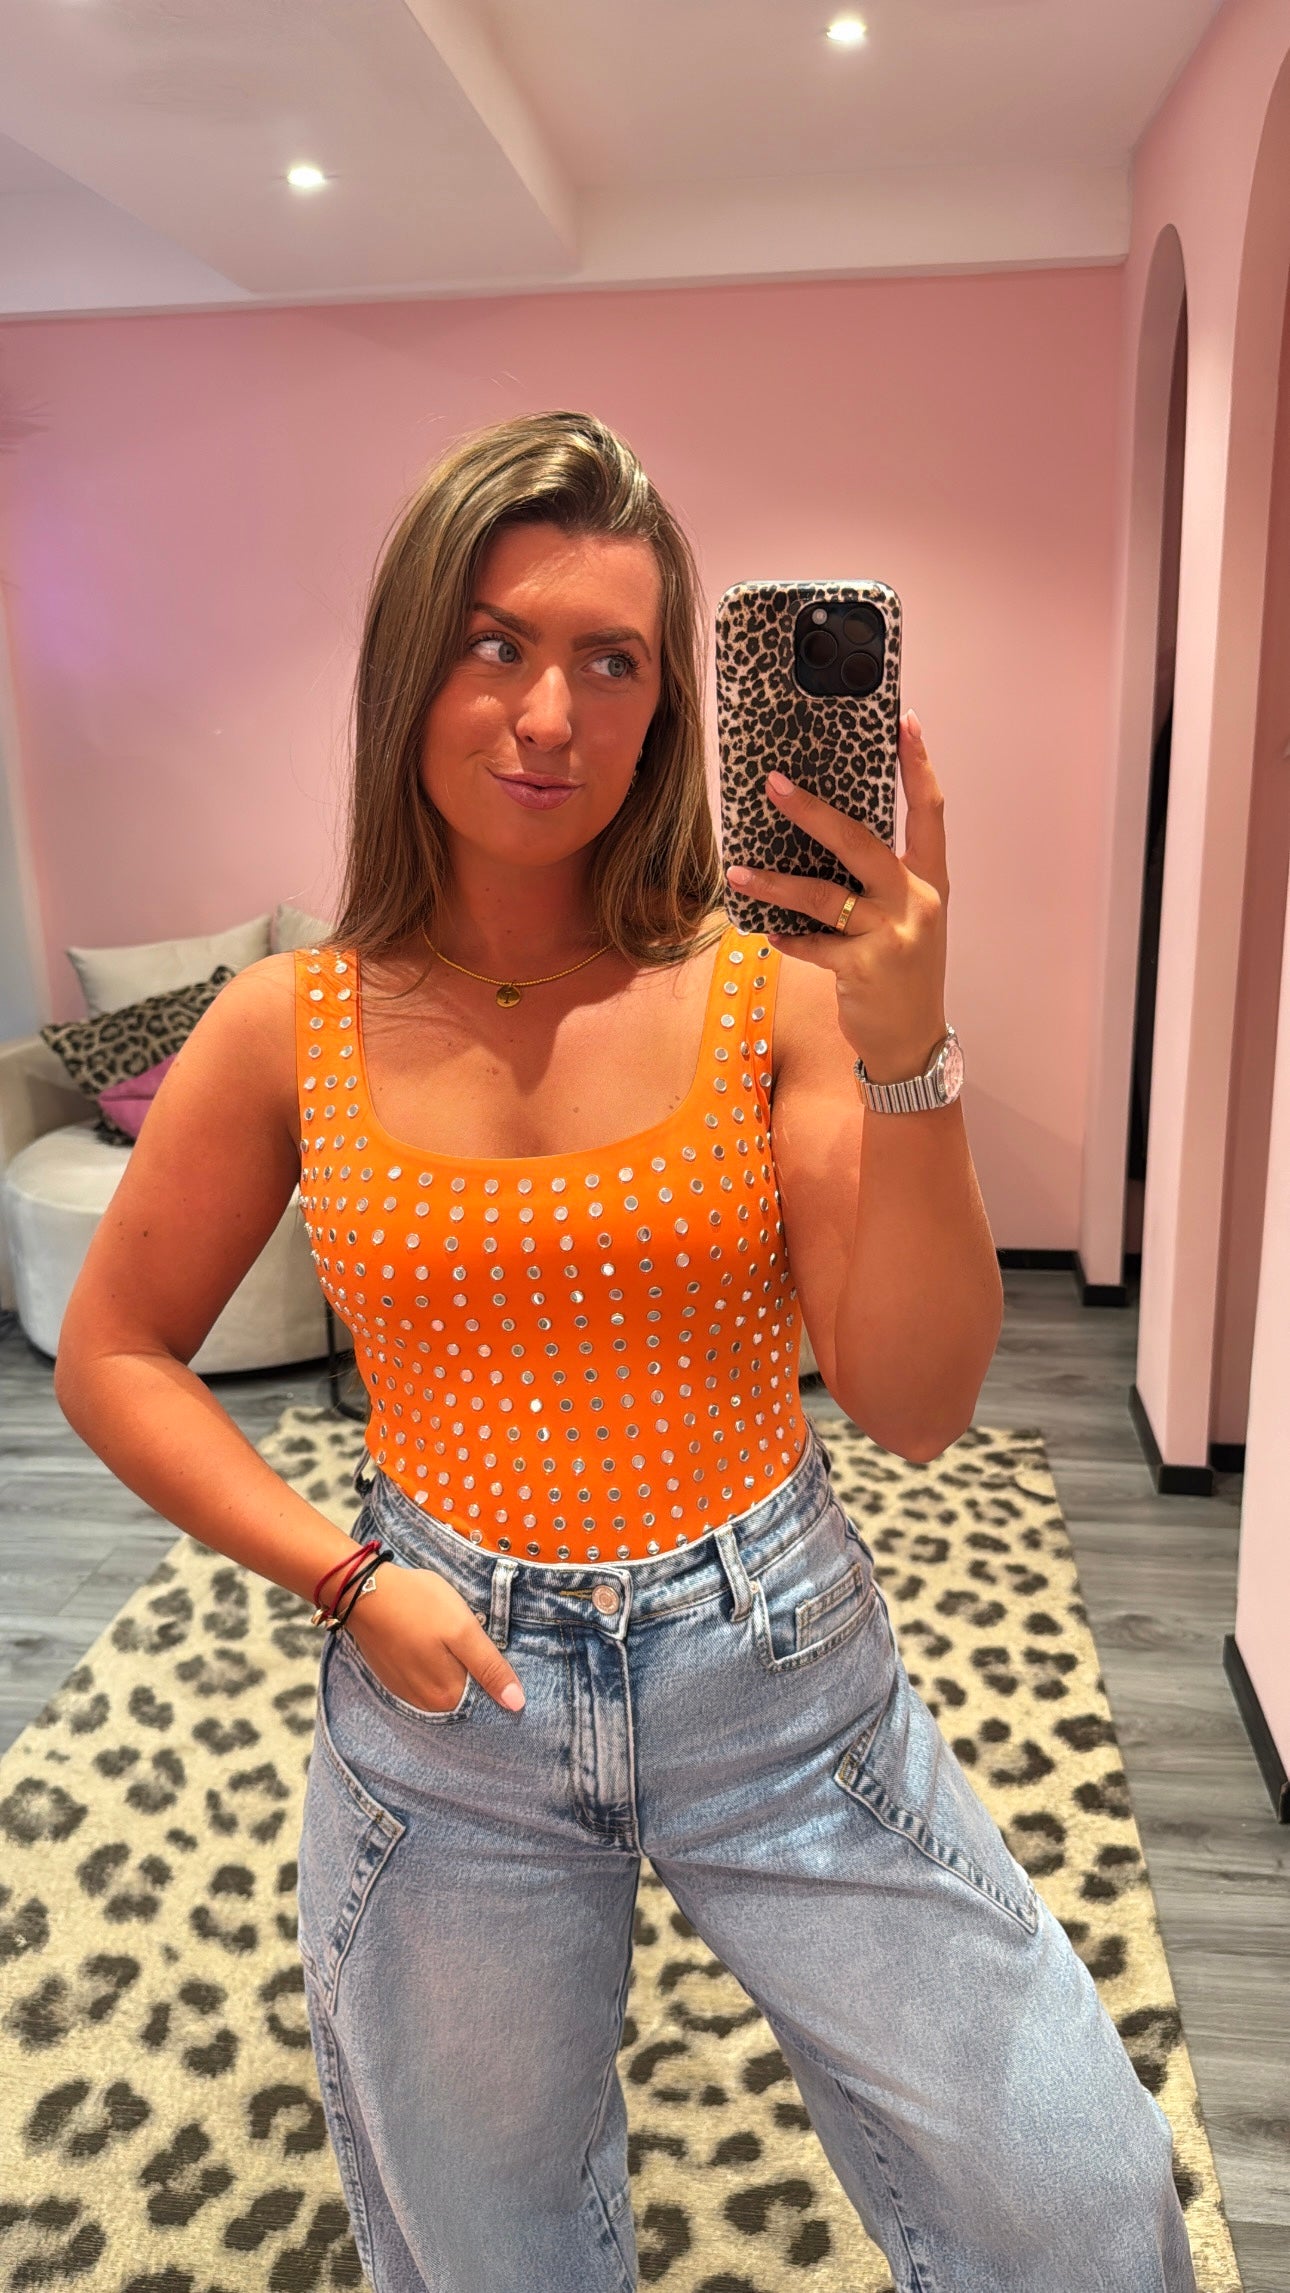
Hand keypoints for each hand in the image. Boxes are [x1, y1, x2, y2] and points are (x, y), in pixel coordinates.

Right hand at [345, 1562, 525, 1712]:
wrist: (364, 1589)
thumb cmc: (418, 1605)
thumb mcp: (463, 1631)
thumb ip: (490, 1668)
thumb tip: (517, 1704)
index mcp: (447, 1697)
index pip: (485, 1695)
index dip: (492, 1671)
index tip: (485, 1646)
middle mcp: (425, 1703)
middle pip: (464, 1689)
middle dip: (471, 1666)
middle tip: (462, 1634)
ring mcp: (406, 1690)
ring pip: (443, 1681)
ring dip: (450, 1662)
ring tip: (442, 1634)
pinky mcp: (392, 1675)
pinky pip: (423, 1675)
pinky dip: (430, 1660)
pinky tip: (426, 1637)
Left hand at [725, 709, 948, 1080]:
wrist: (914, 1043)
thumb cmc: (902, 973)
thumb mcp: (905, 920)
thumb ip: (879, 882)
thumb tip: (823, 835)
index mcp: (929, 882)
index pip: (929, 813)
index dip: (918, 766)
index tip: (904, 722)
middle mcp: (916, 902)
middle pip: (862, 843)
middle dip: (814, 813)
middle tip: (775, 785)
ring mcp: (892, 936)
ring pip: (823, 896)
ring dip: (774, 883)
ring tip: (737, 871)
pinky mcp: (865, 969)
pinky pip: (812, 945)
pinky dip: (788, 939)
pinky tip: (768, 935)